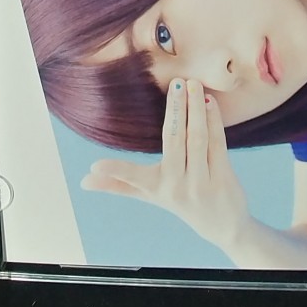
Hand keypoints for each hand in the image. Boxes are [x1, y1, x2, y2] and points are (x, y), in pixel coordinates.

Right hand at [80, 78, 250, 253]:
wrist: (222, 225)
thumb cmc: (180, 202)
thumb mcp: (149, 194)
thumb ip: (118, 184)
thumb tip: (83, 181)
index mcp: (157, 188)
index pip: (132, 178)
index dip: (114, 172)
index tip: (94, 167)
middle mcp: (178, 186)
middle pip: (174, 141)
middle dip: (175, 109)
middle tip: (175, 82)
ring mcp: (202, 182)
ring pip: (198, 138)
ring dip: (196, 108)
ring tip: (193, 84)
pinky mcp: (224, 176)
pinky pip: (217, 143)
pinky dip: (213, 120)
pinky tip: (209, 101)